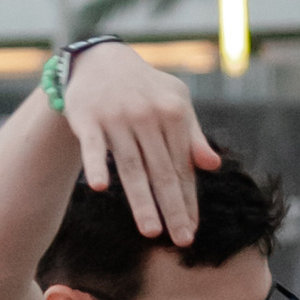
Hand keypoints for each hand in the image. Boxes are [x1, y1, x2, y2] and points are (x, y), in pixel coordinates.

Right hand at [59, 43, 221, 245]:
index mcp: (173, 113)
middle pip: (161, 171)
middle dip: (173, 208)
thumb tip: (212, 165)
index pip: (182, 166)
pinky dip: (96, 164)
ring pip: (131, 166)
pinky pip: (92, 147)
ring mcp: (117, 117)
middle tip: (181, 239)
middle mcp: (147, 116)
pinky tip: (100, 187)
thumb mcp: (175, 102)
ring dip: (141, 199)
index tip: (192, 229)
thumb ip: (192, 135)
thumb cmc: (145, 88)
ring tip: (151, 229)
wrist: (100, 59)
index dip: (189, 199)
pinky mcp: (88, 118)